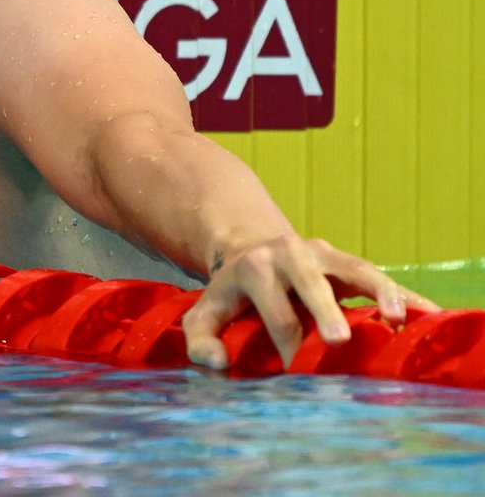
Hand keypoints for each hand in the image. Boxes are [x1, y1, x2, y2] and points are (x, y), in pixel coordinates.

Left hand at [181, 234, 436, 368]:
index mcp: (253, 267)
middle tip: (337, 341)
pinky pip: (376, 274)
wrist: (247, 250)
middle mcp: (288, 253)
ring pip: (353, 269)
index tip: (295, 371)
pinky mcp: (345, 259)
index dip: (285, 342)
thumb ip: (200, 340)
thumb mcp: (204, 313)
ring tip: (394, 319)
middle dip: (324, 311)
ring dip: (376, 292)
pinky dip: (398, 292)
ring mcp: (321, 253)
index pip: (274, 311)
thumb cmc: (229, 294)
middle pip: (310, 282)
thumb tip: (218, 363)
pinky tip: (421, 313)